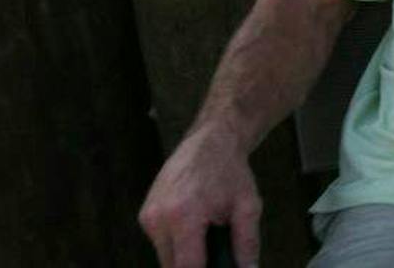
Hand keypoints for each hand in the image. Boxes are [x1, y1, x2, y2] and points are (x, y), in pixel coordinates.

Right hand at [139, 125, 260, 267]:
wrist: (212, 139)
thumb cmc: (230, 171)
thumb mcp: (248, 206)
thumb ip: (246, 243)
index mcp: (184, 215)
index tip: (217, 267)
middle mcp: (159, 217)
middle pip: (173, 266)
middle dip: (195, 264)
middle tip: (215, 249)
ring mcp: (148, 216)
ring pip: (166, 257)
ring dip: (185, 254)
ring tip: (206, 232)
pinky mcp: (145, 214)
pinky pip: (161, 242)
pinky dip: (177, 242)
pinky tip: (194, 224)